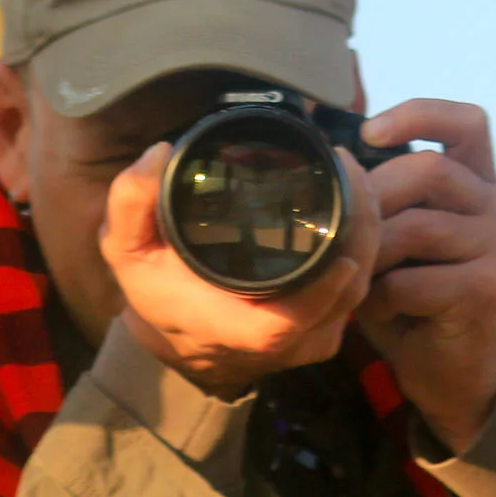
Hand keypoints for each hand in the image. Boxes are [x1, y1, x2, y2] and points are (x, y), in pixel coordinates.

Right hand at [100, 139, 377, 398]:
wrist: (177, 330)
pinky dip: (364, 247)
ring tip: (354, 173)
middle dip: (360, 231)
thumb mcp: (127, 248)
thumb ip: (132, 204)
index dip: (323, 289)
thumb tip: (159, 154)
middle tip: (350, 167)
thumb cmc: (157, 289)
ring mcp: (310, 339)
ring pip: (359, 291)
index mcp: (237, 330)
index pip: (291, 320)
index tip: (342, 238)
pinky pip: (358, 291)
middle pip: (344, 296)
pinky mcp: (325, 328)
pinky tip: (357, 202)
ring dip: (368, 232)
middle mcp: (283, 343)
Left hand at [353, 100, 495, 453]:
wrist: (452, 379)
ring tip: (359, 279)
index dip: (419, 114)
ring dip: (372, 255)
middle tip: (344, 233)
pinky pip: (412, 279)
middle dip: (373, 197)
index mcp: (480, 186)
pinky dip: (381, 298)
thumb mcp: (396, 241)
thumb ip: (381, 202)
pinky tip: (379, 312)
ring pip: (415, 226)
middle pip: (429, 170)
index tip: (370, 131)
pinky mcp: (489, 289)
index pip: (466, 123)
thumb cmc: (415, 303)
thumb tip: (333, 163)